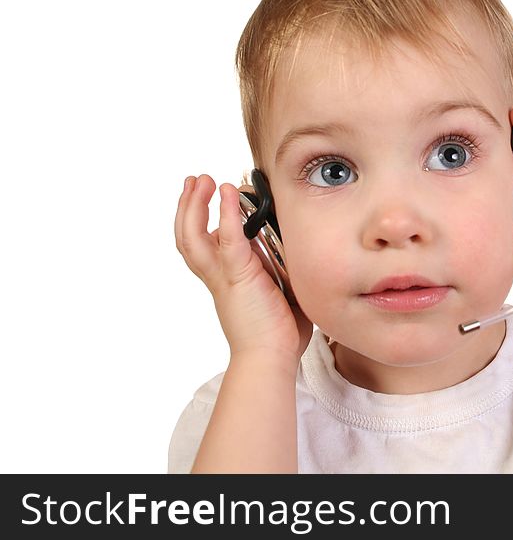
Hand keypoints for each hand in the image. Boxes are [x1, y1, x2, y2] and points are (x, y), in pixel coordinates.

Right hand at [175, 174, 312, 359]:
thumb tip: (297, 251)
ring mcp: (223, 277)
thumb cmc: (281, 334)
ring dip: (195, 205)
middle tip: (195, 181)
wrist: (271, 359)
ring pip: (192, 237)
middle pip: (188, 236)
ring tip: (201, 181)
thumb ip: (282, 270)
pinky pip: (227, 240)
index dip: (205, 218)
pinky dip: (225, 214)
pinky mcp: (237, 277)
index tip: (213, 195)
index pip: (208, 243)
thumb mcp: (282, 291)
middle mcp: (218, 276)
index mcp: (228, 279)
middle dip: (189, 206)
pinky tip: (229, 193)